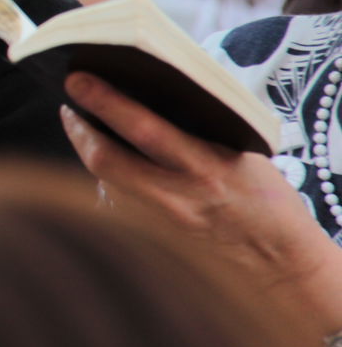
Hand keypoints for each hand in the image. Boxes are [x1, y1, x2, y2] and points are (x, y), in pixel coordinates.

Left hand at [62, 72, 333, 290]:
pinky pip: (115, 207)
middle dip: (78, 128)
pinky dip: (107, 183)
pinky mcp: (147, 244)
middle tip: (67, 105)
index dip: (106, 103)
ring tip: (83, 128)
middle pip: (107, 161)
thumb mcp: (241, 154)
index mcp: (208, 168)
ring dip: (89, 154)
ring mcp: (158, 227)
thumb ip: (197, 127)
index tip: (77, 80)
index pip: (145, 129)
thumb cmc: (263, 200)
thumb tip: (145, 93)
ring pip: (104, 185)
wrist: (279, 267)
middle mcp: (178, 200)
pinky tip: (111, 169)